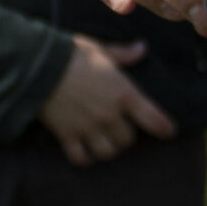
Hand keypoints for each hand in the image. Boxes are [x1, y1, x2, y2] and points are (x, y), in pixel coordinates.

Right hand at [37, 34, 179, 166]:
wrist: (37, 66)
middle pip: (127, 139)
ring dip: (108, 148)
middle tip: (120, 128)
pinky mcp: (68, 135)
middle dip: (126, 135)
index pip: (153, 118)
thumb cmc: (71, 54)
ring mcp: (89, 128)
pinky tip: (84, 150)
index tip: (169, 131)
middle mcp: (109, 115)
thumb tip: (142, 48)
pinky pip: (82, 158)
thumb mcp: (100, 50)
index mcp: (123, 93)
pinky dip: (85, 157)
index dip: (164, 127)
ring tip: (104, 140)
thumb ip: (122, 55)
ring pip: (108, 152)